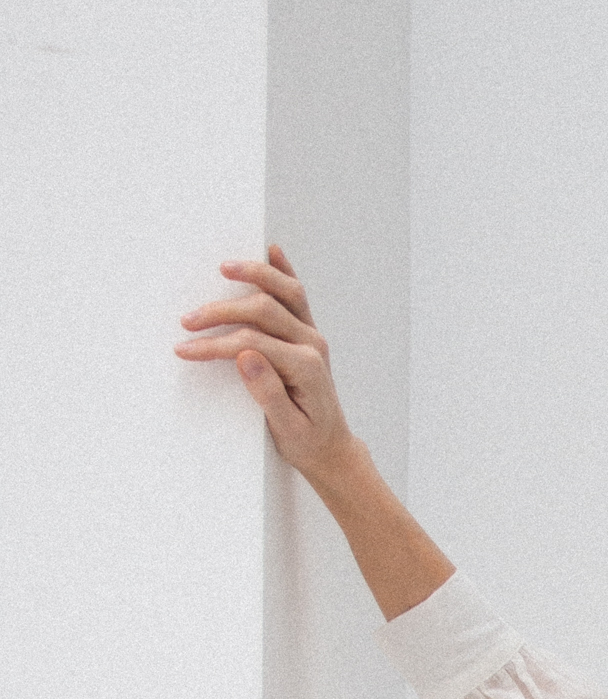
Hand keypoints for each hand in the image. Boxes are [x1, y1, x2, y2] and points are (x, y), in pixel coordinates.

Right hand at [175, 245, 354, 485]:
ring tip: (224, 267)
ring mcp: (312, 335)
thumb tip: (244, 355)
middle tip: (187, 320)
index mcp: (305, 367)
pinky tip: (272, 251)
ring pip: (286, 291)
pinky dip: (284, 271)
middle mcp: (312, 344)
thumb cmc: (306, 441)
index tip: (186, 349)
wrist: (331, 447)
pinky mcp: (308, 332)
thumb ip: (267, 392)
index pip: (252, 343)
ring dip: (254, 275)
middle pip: (263, 309)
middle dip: (221, 312)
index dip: (215, 345)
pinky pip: (298, 295)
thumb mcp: (286, 428)